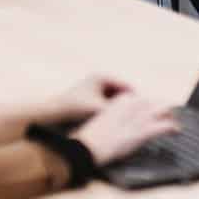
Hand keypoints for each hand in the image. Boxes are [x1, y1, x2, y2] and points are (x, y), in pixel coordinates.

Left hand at [0, 74, 132, 141]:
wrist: (52, 111)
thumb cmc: (75, 107)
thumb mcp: (99, 109)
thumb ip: (118, 112)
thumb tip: (136, 115)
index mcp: (103, 76)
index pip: (128, 86)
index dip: (138, 99)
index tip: (146, 111)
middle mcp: (99, 78)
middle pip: (122, 91)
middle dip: (131, 104)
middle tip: (141, 117)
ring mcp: (94, 86)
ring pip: (114, 98)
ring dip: (121, 108)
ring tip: (131, 121)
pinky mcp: (89, 94)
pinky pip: (106, 101)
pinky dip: (112, 110)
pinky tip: (116, 122)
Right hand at [72, 92, 178, 164]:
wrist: (88, 146)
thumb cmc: (92, 137)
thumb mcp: (105, 119)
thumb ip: (117, 116)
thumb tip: (123, 121)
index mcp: (122, 100)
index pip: (142, 98)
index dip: (150, 105)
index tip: (154, 110)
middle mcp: (132, 105)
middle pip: (155, 102)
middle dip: (163, 109)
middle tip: (168, 115)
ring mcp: (139, 118)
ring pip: (163, 111)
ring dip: (170, 116)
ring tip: (174, 121)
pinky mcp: (143, 131)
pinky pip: (164, 126)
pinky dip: (172, 127)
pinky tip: (176, 130)